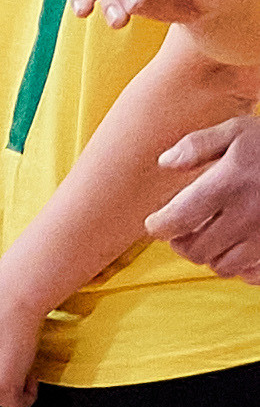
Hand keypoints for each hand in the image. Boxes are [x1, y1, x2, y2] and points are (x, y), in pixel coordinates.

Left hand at [149, 113, 259, 280]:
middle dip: (181, 243)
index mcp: (229, 184)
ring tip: (210, 238)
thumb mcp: (237, 130)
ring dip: (210, 256)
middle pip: (196, 250)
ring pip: (223, 267)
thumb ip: (197, 145)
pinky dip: (240, 268)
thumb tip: (165, 164)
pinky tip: (238, 249)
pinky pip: (253, 276)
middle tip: (181, 232)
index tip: (155, 223)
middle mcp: (248, 215)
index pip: (178, 219)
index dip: (158, 226)